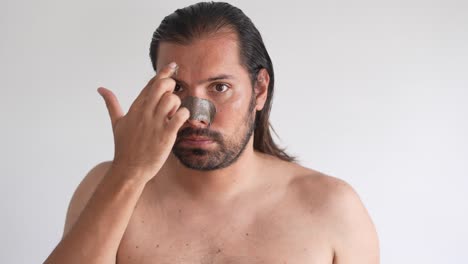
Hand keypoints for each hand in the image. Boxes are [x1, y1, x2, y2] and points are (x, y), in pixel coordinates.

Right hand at [97, 62, 188, 181]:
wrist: (129, 170)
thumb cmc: (124, 147)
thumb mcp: (116, 123)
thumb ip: (111, 104)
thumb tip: (101, 89)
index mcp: (135, 108)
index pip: (150, 84)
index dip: (163, 73)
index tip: (172, 66)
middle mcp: (144, 112)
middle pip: (162, 86)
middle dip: (171, 85)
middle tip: (173, 94)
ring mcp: (155, 123)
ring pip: (172, 99)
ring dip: (177, 103)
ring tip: (173, 114)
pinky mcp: (166, 135)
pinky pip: (180, 116)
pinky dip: (184, 115)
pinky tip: (180, 121)